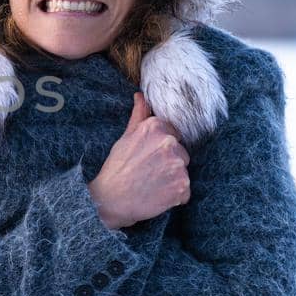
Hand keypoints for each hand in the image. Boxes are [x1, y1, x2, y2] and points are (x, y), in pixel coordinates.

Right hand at [87, 92, 190, 228]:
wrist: (110, 199)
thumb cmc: (116, 168)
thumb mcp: (125, 137)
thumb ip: (138, 116)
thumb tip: (141, 96)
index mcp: (156, 128)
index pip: (173, 134)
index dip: (161, 149)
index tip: (148, 158)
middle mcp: (169, 143)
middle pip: (181, 153)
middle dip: (169, 163)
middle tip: (149, 173)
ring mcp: (177, 165)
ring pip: (183, 172)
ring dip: (172, 180)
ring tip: (152, 185)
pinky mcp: (182, 186)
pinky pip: (185, 192)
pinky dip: (175, 197)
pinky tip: (157, 196)